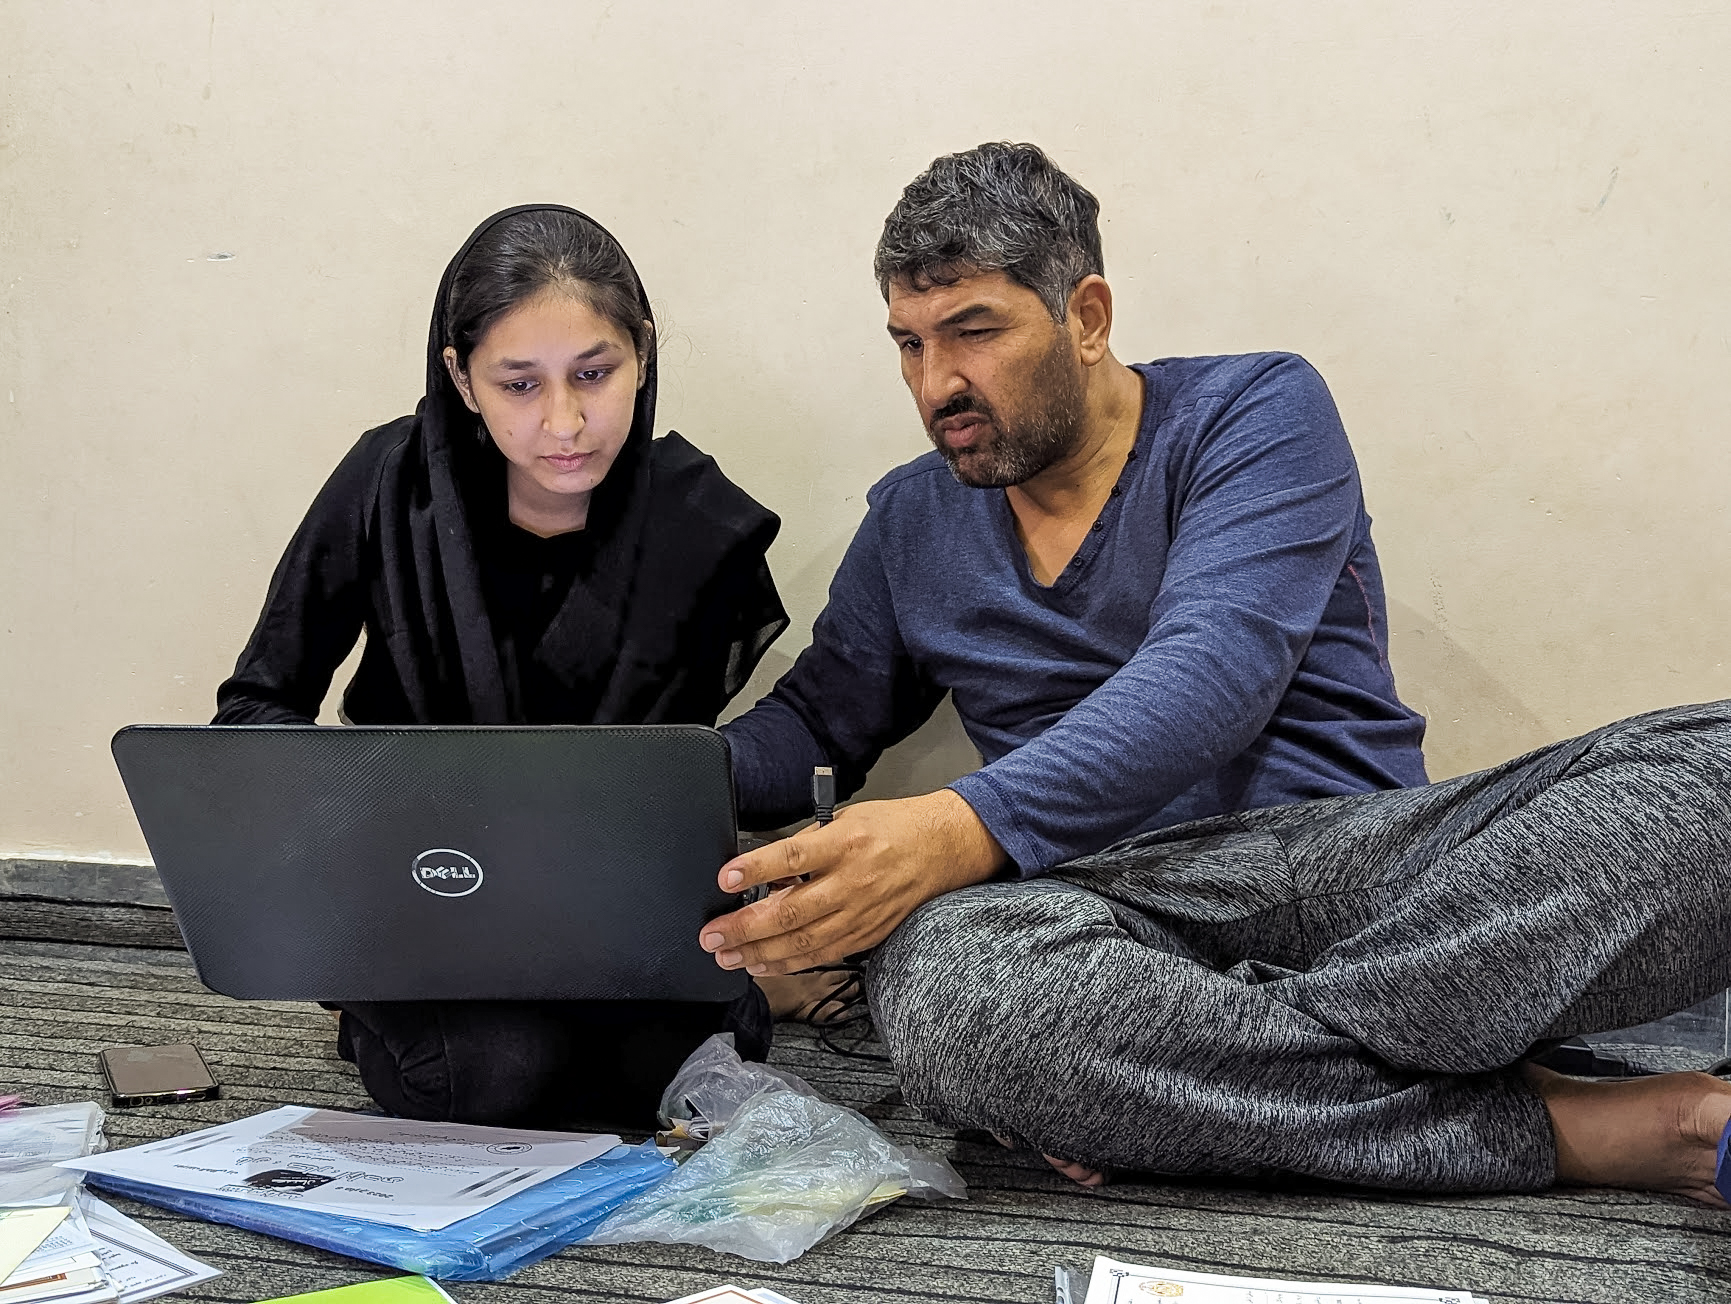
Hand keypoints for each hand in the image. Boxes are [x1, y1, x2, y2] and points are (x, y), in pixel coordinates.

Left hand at [698, 788, 1006, 975]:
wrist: (940, 848)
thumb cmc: (890, 828)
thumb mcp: (845, 819)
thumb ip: (806, 846)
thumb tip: (763, 873)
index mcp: (845, 842)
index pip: (793, 857)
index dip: (756, 869)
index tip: (725, 879)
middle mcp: (853, 880)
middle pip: (792, 909)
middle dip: (746, 926)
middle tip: (712, 935)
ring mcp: (861, 912)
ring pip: (804, 941)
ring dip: (760, 953)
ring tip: (728, 956)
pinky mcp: (868, 933)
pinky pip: (823, 955)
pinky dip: (789, 964)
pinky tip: (762, 965)